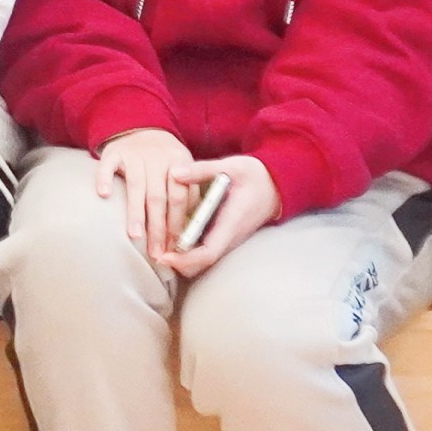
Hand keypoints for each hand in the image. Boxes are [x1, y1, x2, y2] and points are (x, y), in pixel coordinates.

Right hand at [92, 128, 197, 269]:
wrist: (141, 127)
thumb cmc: (164, 159)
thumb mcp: (183, 169)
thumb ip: (187, 194)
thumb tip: (191, 231)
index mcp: (179, 162)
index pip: (179, 197)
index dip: (177, 223)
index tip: (174, 247)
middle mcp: (157, 158)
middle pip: (158, 197)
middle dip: (157, 227)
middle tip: (156, 252)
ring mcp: (134, 154)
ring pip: (136, 186)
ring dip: (135, 212)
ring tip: (135, 236)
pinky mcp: (114, 152)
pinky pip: (107, 165)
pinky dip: (104, 179)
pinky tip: (104, 195)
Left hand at [156, 152, 280, 278]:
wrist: (276, 185)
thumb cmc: (255, 175)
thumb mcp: (231, 165)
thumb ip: (202, 170)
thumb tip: (175, 173)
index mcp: (231, 222)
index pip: (208, 252)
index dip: (185, 259)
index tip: (165, 256)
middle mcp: (230, 236)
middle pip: (202, 264)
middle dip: (179, 264)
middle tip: (155, 254)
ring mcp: (228, 239)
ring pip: (203, 261)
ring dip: (182, 259)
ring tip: (159, 248)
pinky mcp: (225, 236)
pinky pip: (205, 251)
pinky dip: (188, 251)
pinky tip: (172, 238)